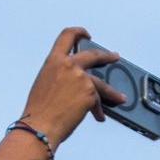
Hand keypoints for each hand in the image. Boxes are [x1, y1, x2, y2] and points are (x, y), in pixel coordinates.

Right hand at [18, 27, 126, 147]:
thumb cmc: (39, 110)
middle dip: (107, 56)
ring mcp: (81, 78)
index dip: (78, 32)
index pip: (67, 37)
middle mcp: (69, 65)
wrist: (39, 127)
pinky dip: (98, 110)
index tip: (86, 34)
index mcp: (54, 61)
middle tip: (114, 57)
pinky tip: (99, 117)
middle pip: (93, 55)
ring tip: (120, 97)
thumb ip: (60, 76)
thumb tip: (77, 82)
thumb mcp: (45, 83)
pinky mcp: (90, 93)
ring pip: (101, 84)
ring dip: (112, 92)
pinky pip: (98, 102)